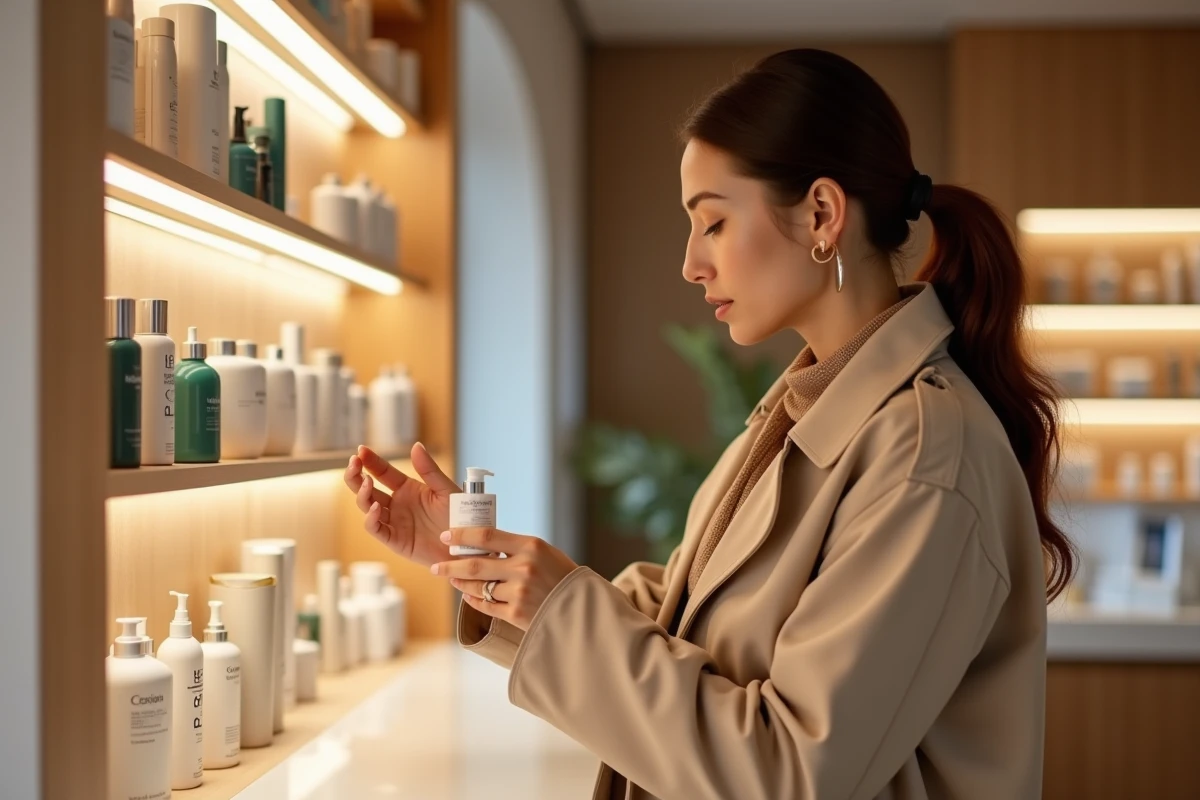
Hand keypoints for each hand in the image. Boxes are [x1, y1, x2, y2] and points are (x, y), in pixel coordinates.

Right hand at [343, 443, 458, 566]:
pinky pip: (376, 528)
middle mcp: (397, 504)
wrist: (467, 544)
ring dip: (362, 494)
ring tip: (367, 482)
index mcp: (407, 488)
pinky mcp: (394, 540)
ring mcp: (394, 521)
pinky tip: (375, 507)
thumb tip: (416, 445)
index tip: (360, 450)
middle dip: (356, 475)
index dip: (371, 461)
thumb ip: (429, 470)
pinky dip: (371, 518)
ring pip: (366, 506)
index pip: (383, 472)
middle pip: (367, 488)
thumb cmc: (459, 517)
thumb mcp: (446, 489)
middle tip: (354, 463)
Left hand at [432, 528, 578, 630]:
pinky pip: (486, 606)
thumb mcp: (542, 551)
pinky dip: (474, 599)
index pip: (487, 536)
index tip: (446, 535)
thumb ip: (513, 547)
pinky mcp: (517, 614)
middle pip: (475, 564)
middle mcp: (524, 568)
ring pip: (478, 587)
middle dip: (450, 565)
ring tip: (452, 579)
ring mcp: (519, 593)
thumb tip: (477, 544)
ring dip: (461, 583)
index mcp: (531, 546)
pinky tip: (469, 594)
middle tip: (436, 565)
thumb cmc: (559, 573)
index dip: (462, 535)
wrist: (581, 605)